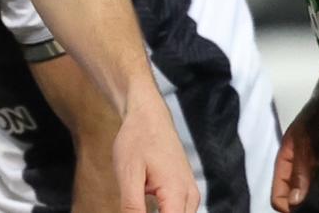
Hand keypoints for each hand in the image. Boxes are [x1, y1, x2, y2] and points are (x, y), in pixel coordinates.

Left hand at [113, 88, 198, 212]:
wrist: (148, 115)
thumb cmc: (137, 139)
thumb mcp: (128, 175)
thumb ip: (132, 208)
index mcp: (177, 193)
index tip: (135, 212)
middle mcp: (189, 196)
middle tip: (133, 207)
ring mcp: (190, 193)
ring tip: (136, 205)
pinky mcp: (185, 191)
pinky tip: (143, 209)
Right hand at [271, 99, 318, 212]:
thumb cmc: (318, 111)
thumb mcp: (304, 138)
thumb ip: (300, 169)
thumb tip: (294, 203)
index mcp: (286, 160)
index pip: (278, 194)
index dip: (286, 206)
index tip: (301, 211)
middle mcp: (300, 166)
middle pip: (296, 196)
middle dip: (304, 205)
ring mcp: (317, 166)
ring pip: (314, 192)